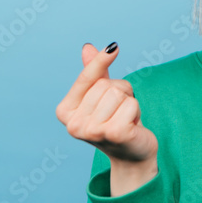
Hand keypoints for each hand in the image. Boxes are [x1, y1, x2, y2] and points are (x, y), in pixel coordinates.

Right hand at [55, 43, 158, 163]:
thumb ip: (94, 74)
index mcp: (65, 112)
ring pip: (119, 92)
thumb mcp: (102, 97)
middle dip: (120, 93)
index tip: (114, 47)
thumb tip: (87, 47)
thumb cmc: (115, 122)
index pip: (86, 78)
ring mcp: (92, 131)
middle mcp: (73, 124)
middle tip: (119, 112)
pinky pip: (131, 104)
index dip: (101, 61)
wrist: (131, 155)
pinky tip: (131, 127)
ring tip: (125, 119)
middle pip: (106, 85)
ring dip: (129, 102)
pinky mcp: (114, 133)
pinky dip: (136, 112)